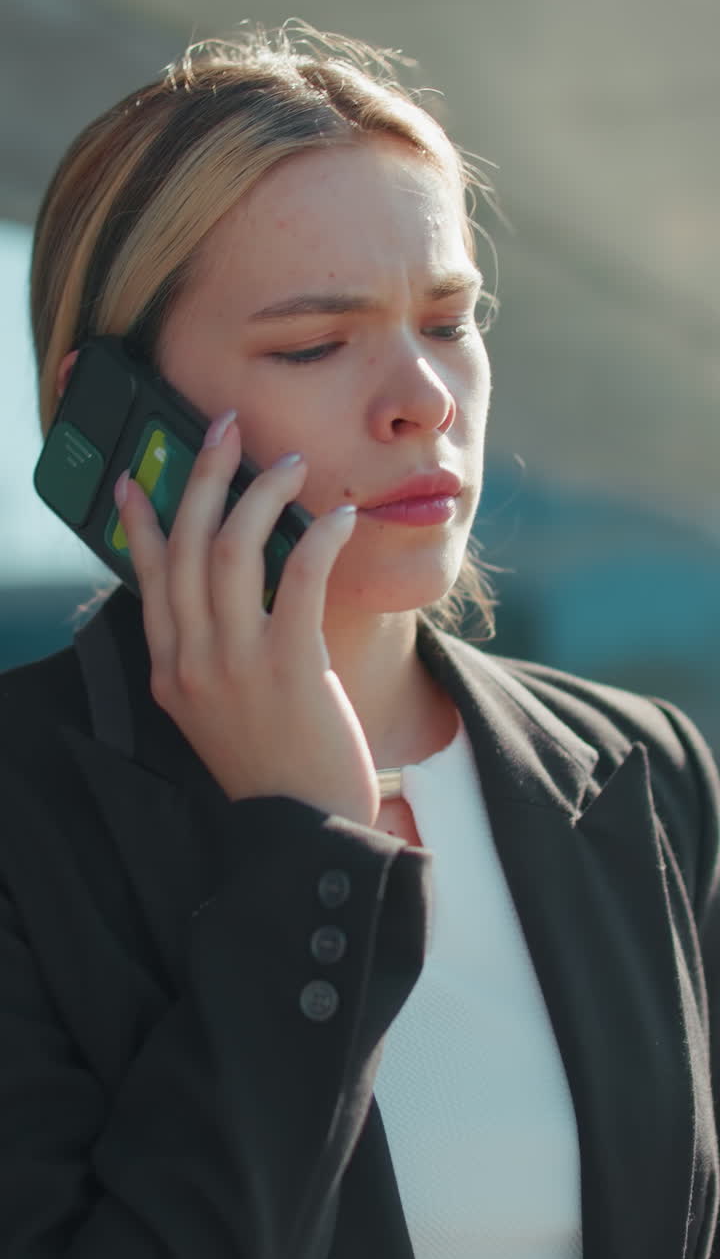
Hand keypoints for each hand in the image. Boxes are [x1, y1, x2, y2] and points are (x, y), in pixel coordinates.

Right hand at [115, 411, 379, 826]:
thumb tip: (223, 589)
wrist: (306, 830)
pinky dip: (316, 537)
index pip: (147, 576)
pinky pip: (297, 579)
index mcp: (170, 668)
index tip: (138, 477)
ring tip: (289, 464)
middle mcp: (191, 661)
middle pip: (185, 545)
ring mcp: (235, 665)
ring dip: (260, 494)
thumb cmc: (274, 764)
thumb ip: (210, 653)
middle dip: (204, 476)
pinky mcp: (290, 668)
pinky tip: (338, 516)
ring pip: (230, 549)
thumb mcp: (219, 709)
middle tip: (226, 428)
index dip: (142, 520)